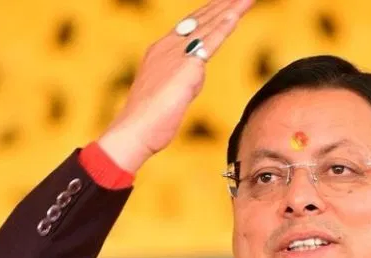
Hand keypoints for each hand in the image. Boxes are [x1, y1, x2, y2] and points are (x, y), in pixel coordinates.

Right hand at [97, 0, 253, 172]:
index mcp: (160, 50)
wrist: (134, 131)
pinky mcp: (187, 66)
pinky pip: (211, 42)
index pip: (190, 25)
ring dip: (230, 8)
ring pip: (210, 25)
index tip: (224, 3)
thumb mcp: (168, 94)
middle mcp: (168, 46)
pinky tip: (236, 15)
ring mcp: (176, 54)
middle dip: (223, 4)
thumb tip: (194, 77)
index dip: (209, 13)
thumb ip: (183, 81)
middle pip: (202, 19)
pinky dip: (225, 26)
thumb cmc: (148, 122)